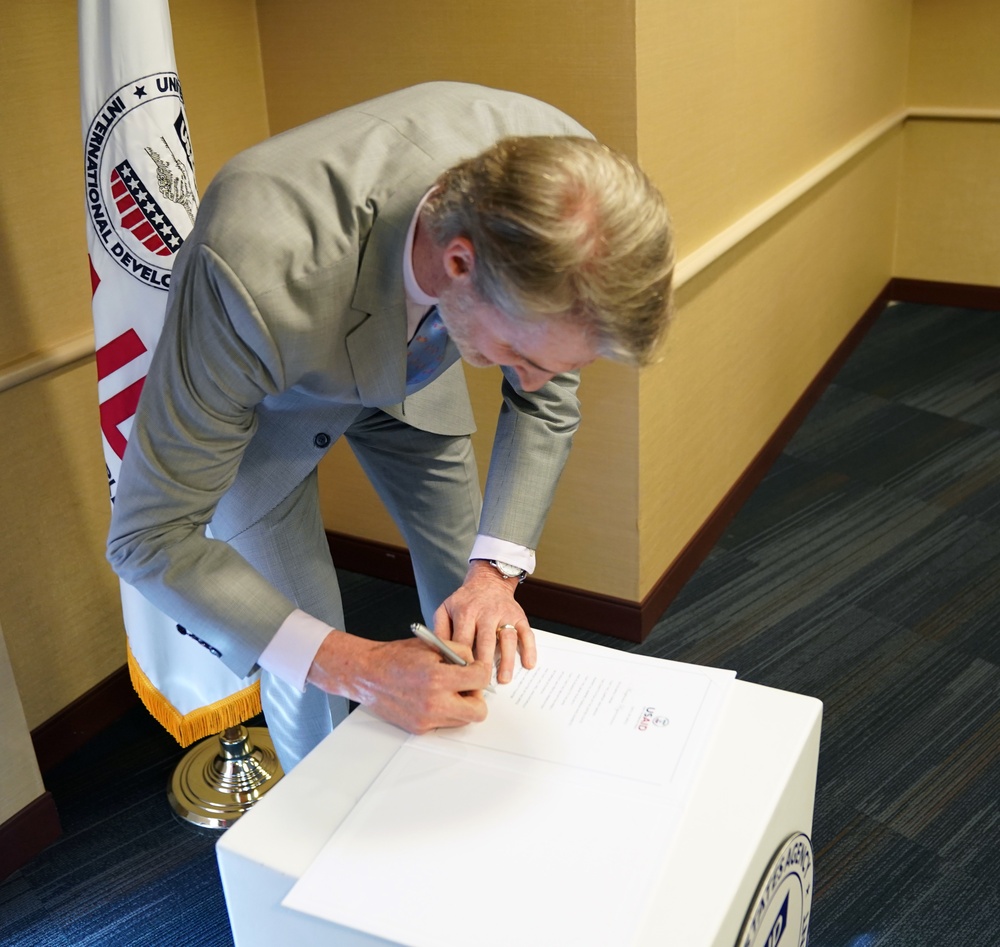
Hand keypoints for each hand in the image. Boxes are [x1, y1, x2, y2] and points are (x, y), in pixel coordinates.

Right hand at [306, 630, 490, 733]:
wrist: (367, 674)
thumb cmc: (395, 657)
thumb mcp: (432, 644)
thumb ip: (459, 652)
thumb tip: (476, 663)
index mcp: (438, 678)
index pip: (480, 680)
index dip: (481, 670)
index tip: (476, 668)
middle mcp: (434, 703)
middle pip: (478, 711)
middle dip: (477, 697)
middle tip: (467, 686)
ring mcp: (427, 719)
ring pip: (464, 721)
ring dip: (462, 706)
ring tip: (448, 690)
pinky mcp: (419, 728)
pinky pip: (445, 724)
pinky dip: (445, 712)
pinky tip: (434, 698)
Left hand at [433, 560, 536, 684]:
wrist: (488, 581)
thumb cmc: (465, 601)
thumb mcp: (445, 610)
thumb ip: (440, 631)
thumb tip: (437, 655)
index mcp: (465, 612)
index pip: (462, 640)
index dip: (461, 661)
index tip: (459, 679)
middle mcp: (486, 613)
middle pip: (485, 641)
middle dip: (483, 664)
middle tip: (481, 683)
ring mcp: (504, 615)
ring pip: (507, 638)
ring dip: (507, 660)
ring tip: (504, 679)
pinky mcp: (519, 616)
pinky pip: (527, 633)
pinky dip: (530, 649)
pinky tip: (528, 664)